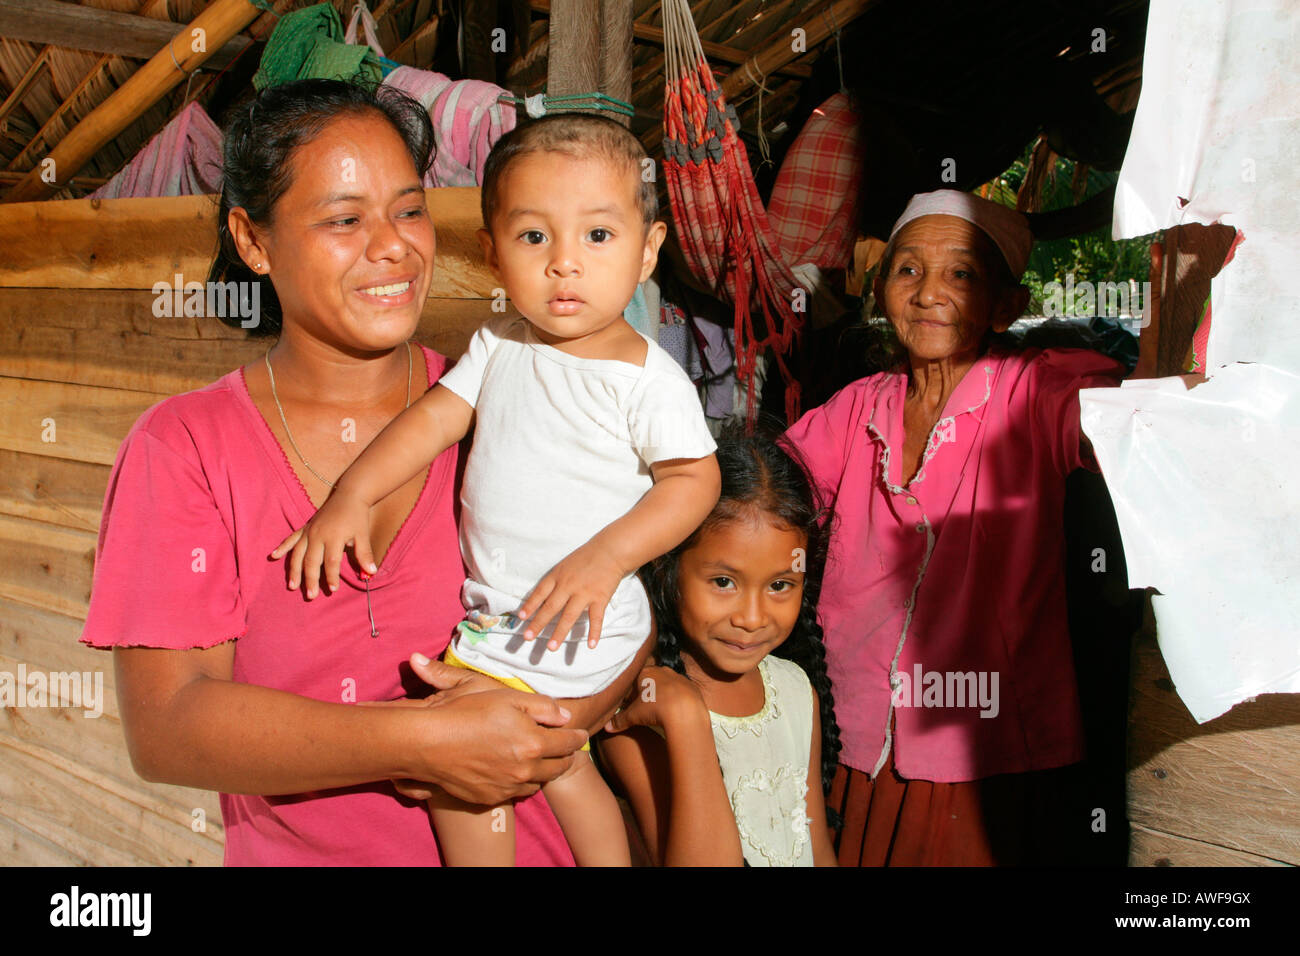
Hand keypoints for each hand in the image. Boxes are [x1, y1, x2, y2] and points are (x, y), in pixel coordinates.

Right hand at [269, 486, 374, 598]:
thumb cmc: (357, 516)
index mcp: (334, 537)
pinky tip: (274, 556)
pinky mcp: (305, 527)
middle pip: (311, 561)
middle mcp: (318, 534)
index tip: (333, 590)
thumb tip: (372, 572)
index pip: (331, 562)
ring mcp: (309, 531)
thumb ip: (365, 554)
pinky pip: (291, 539)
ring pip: (298, 554)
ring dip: (294, 570)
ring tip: (292, 585)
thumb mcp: (363, 535)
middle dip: (311, 579)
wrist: (349, 495)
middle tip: (311, 595)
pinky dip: (282, 547)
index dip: (332, 577)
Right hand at [393, 653, 586, 802]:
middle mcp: (525, 769)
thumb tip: (566, 716)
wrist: (428, 742)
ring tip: (540, 758)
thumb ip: (542, 707)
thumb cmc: (466, 712)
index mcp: (533, 742)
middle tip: (565, 747)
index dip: (577, 736)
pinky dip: (520, 781)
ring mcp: (507, 786)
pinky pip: (516, 792)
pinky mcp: (490, 798)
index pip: (568, 743)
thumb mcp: (507, 697)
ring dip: (543, 770)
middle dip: (565, 756)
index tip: (580, 733)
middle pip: (559, 767)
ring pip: (538, 782)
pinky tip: (514, 770)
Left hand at [516, 540, 626, 650]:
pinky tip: (590, 645)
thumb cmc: (586, 557)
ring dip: (559, 633)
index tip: (521, 618)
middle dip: (538, 623)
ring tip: (551, 648)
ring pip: (569, 616)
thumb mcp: (565, 564)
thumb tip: (542, 598)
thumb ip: (555, 580)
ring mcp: (584, 593)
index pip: (540, 592)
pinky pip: (596, 618)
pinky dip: (594, 632)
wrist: (610, 550)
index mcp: (558, 575)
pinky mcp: (600, 598)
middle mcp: (568, 585)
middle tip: (527, 637)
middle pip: (551, 607)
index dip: (530, 605)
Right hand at [604, 664, 706, 734]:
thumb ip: (619, 720)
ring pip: (668, 684)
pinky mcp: (692, 686)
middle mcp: (662, 670)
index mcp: (646, 673)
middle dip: (648, 692)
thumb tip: (606, 727)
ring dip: (664, 694)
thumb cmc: (655, 709)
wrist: (686, 712)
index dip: (632, 693)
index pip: (635, 680)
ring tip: (662, 710)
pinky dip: (678, 699)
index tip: (631, 704)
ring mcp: (679, 677)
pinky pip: (682, 691)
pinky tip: (676, 710)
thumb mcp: (634, 716)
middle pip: (651, 680)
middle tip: (645, 707)